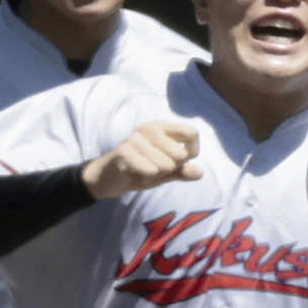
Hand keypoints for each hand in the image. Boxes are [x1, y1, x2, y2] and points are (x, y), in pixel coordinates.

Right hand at [85, 119, 205, 198]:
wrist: (108, 179)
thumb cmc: (138, 171)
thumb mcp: (164, 172)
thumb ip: (181, 171)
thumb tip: (199, 173)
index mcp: (161, 127)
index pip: (192, 133)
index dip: (192, 152)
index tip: (181, 162)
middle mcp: (149, 128)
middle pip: (180, 153)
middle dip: (172, 168)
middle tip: (155, 168)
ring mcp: (136, 138)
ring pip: (166, 164)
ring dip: (158, 174)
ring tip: (144, 171)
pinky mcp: (124, 151)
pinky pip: (151, 169)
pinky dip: (148, 176)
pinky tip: (137, 174)